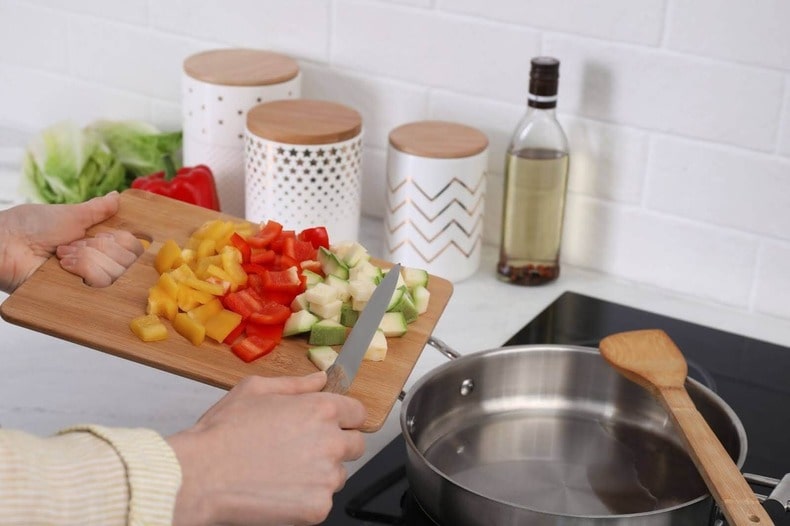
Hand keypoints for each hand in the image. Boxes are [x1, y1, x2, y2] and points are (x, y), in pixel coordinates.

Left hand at [0, 191, 142, 291]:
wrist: (8, 245)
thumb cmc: (32, 226)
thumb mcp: (72, 214)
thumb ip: (98, 209)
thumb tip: (117, 197)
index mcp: (98, 243)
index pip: (132, 247)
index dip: (119, 240)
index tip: (101, 235)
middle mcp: (98, 262)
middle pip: (127, 261)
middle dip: (101, 248)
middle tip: (76, 244)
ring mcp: (90, 280)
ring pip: (115, 272)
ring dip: (89, 258)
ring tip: (63, 255)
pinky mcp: (81, 295)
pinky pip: (101, 285)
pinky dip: (83, 270)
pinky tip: (63, 267)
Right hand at [167, 372, 366, 525]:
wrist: (200, 475)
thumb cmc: (223, 432)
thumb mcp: (255, 390)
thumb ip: (296, 384)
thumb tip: (321, 379)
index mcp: (321, 410)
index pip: (358, 413)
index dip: (345, 417)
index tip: (333, 424)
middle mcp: (331, 442)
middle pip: (356, 445)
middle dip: (337, 445)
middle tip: (305, 450)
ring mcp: (326, 477)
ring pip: (339, 475)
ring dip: (321, 473)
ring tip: (285, 471)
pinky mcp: (318, 507)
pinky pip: (323, 501)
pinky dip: (306, 498)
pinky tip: (280, 490)